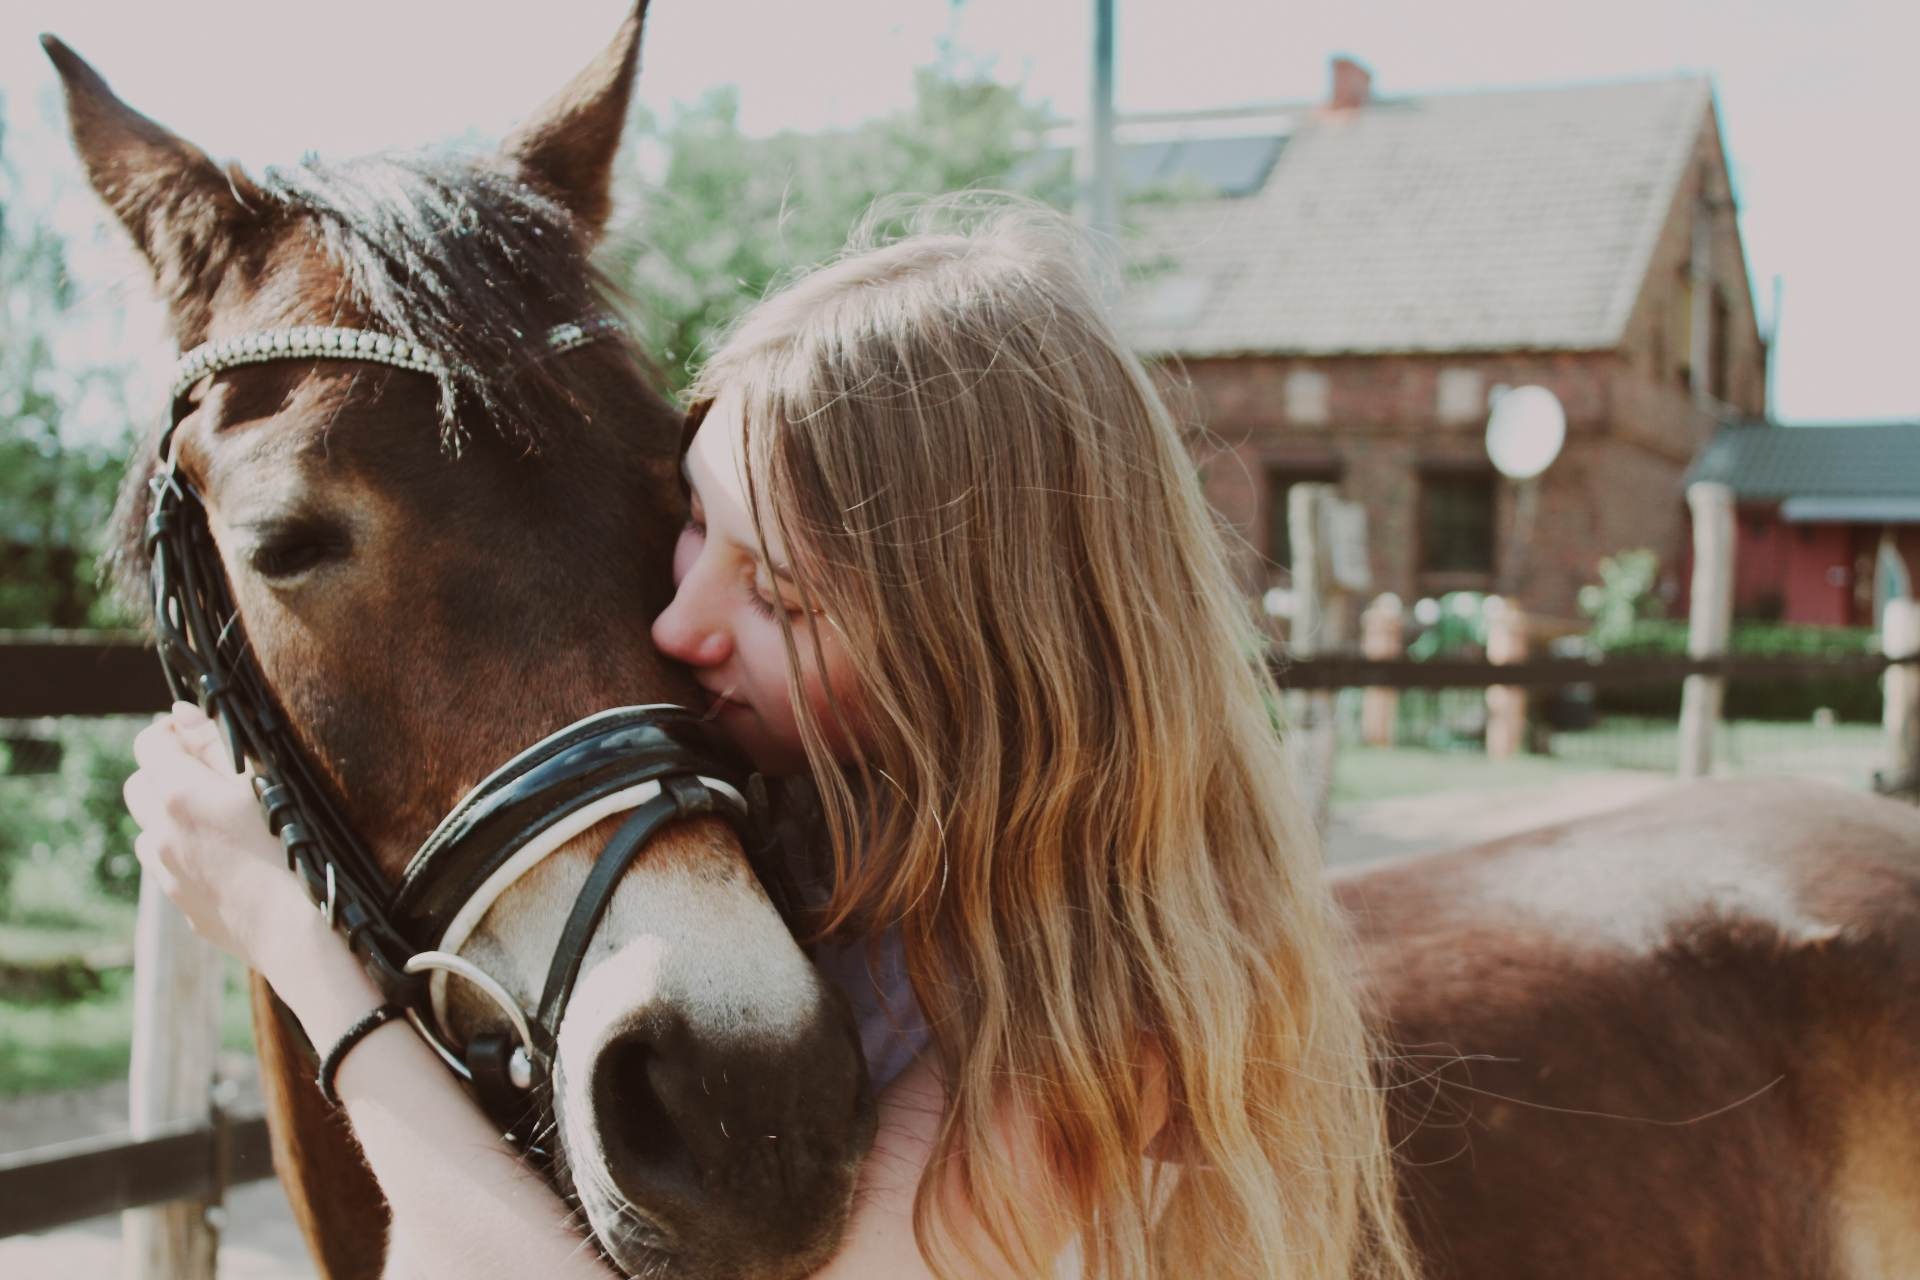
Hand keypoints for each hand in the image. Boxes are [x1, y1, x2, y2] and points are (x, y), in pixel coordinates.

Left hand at [123, 701, 320, 974]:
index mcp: (180, 795)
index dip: (170, 731)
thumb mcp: (262, 782)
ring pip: (149, 830)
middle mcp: (161, 833)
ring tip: (218, 823)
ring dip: (170, 818)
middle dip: (163, 773)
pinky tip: (228, 862)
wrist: (296, 930)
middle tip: (205, 776)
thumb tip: (181, 715)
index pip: (150, 743)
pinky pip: (169, 868)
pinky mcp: (181, 905)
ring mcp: (167, 873)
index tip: (195, 732)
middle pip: (138, 785)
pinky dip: (185, 855)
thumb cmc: (292, 847)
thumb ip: (214, 745)